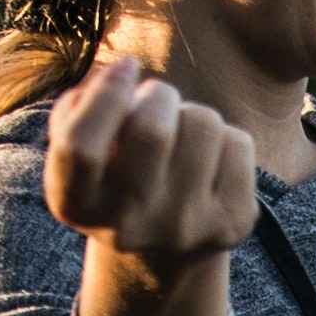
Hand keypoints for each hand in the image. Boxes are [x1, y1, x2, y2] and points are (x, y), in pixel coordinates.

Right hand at [43, 46, 260, 288]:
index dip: (105, 94)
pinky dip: (224, 137)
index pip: (81, 148)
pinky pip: (238, 143)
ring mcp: (185, 229)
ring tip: (182, 137)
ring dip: (192, 114)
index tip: (126, 66)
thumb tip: (118, 72)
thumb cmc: (115, 176)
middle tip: (157, 99)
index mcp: (77, 206)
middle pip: (152, 130)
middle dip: (158, 94)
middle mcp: (129, 227)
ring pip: (203, 124)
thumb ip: (79, 107)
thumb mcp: (81, 149)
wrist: (164, 250)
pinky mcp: (232, 223)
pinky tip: (209, 162)